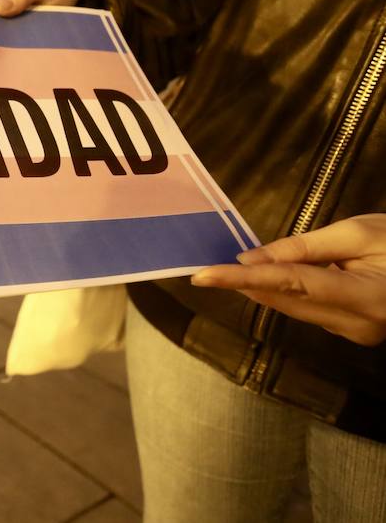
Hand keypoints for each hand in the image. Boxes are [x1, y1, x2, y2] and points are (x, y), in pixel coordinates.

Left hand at [191, 214, 385, 346]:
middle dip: (246, 282)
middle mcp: (357, 325)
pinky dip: (288, 291)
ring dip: (264, 287)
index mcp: (366, 298)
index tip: (203, 275)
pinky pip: (309, 310)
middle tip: (206, 266)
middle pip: (286, 300)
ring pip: (293, 308)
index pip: (290, 284)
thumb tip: (253, 259)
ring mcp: (355, 334)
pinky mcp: (353, 332)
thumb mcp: (360, 233)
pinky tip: (275, 274)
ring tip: (232, 268)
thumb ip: (305, 248)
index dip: (242, 278)